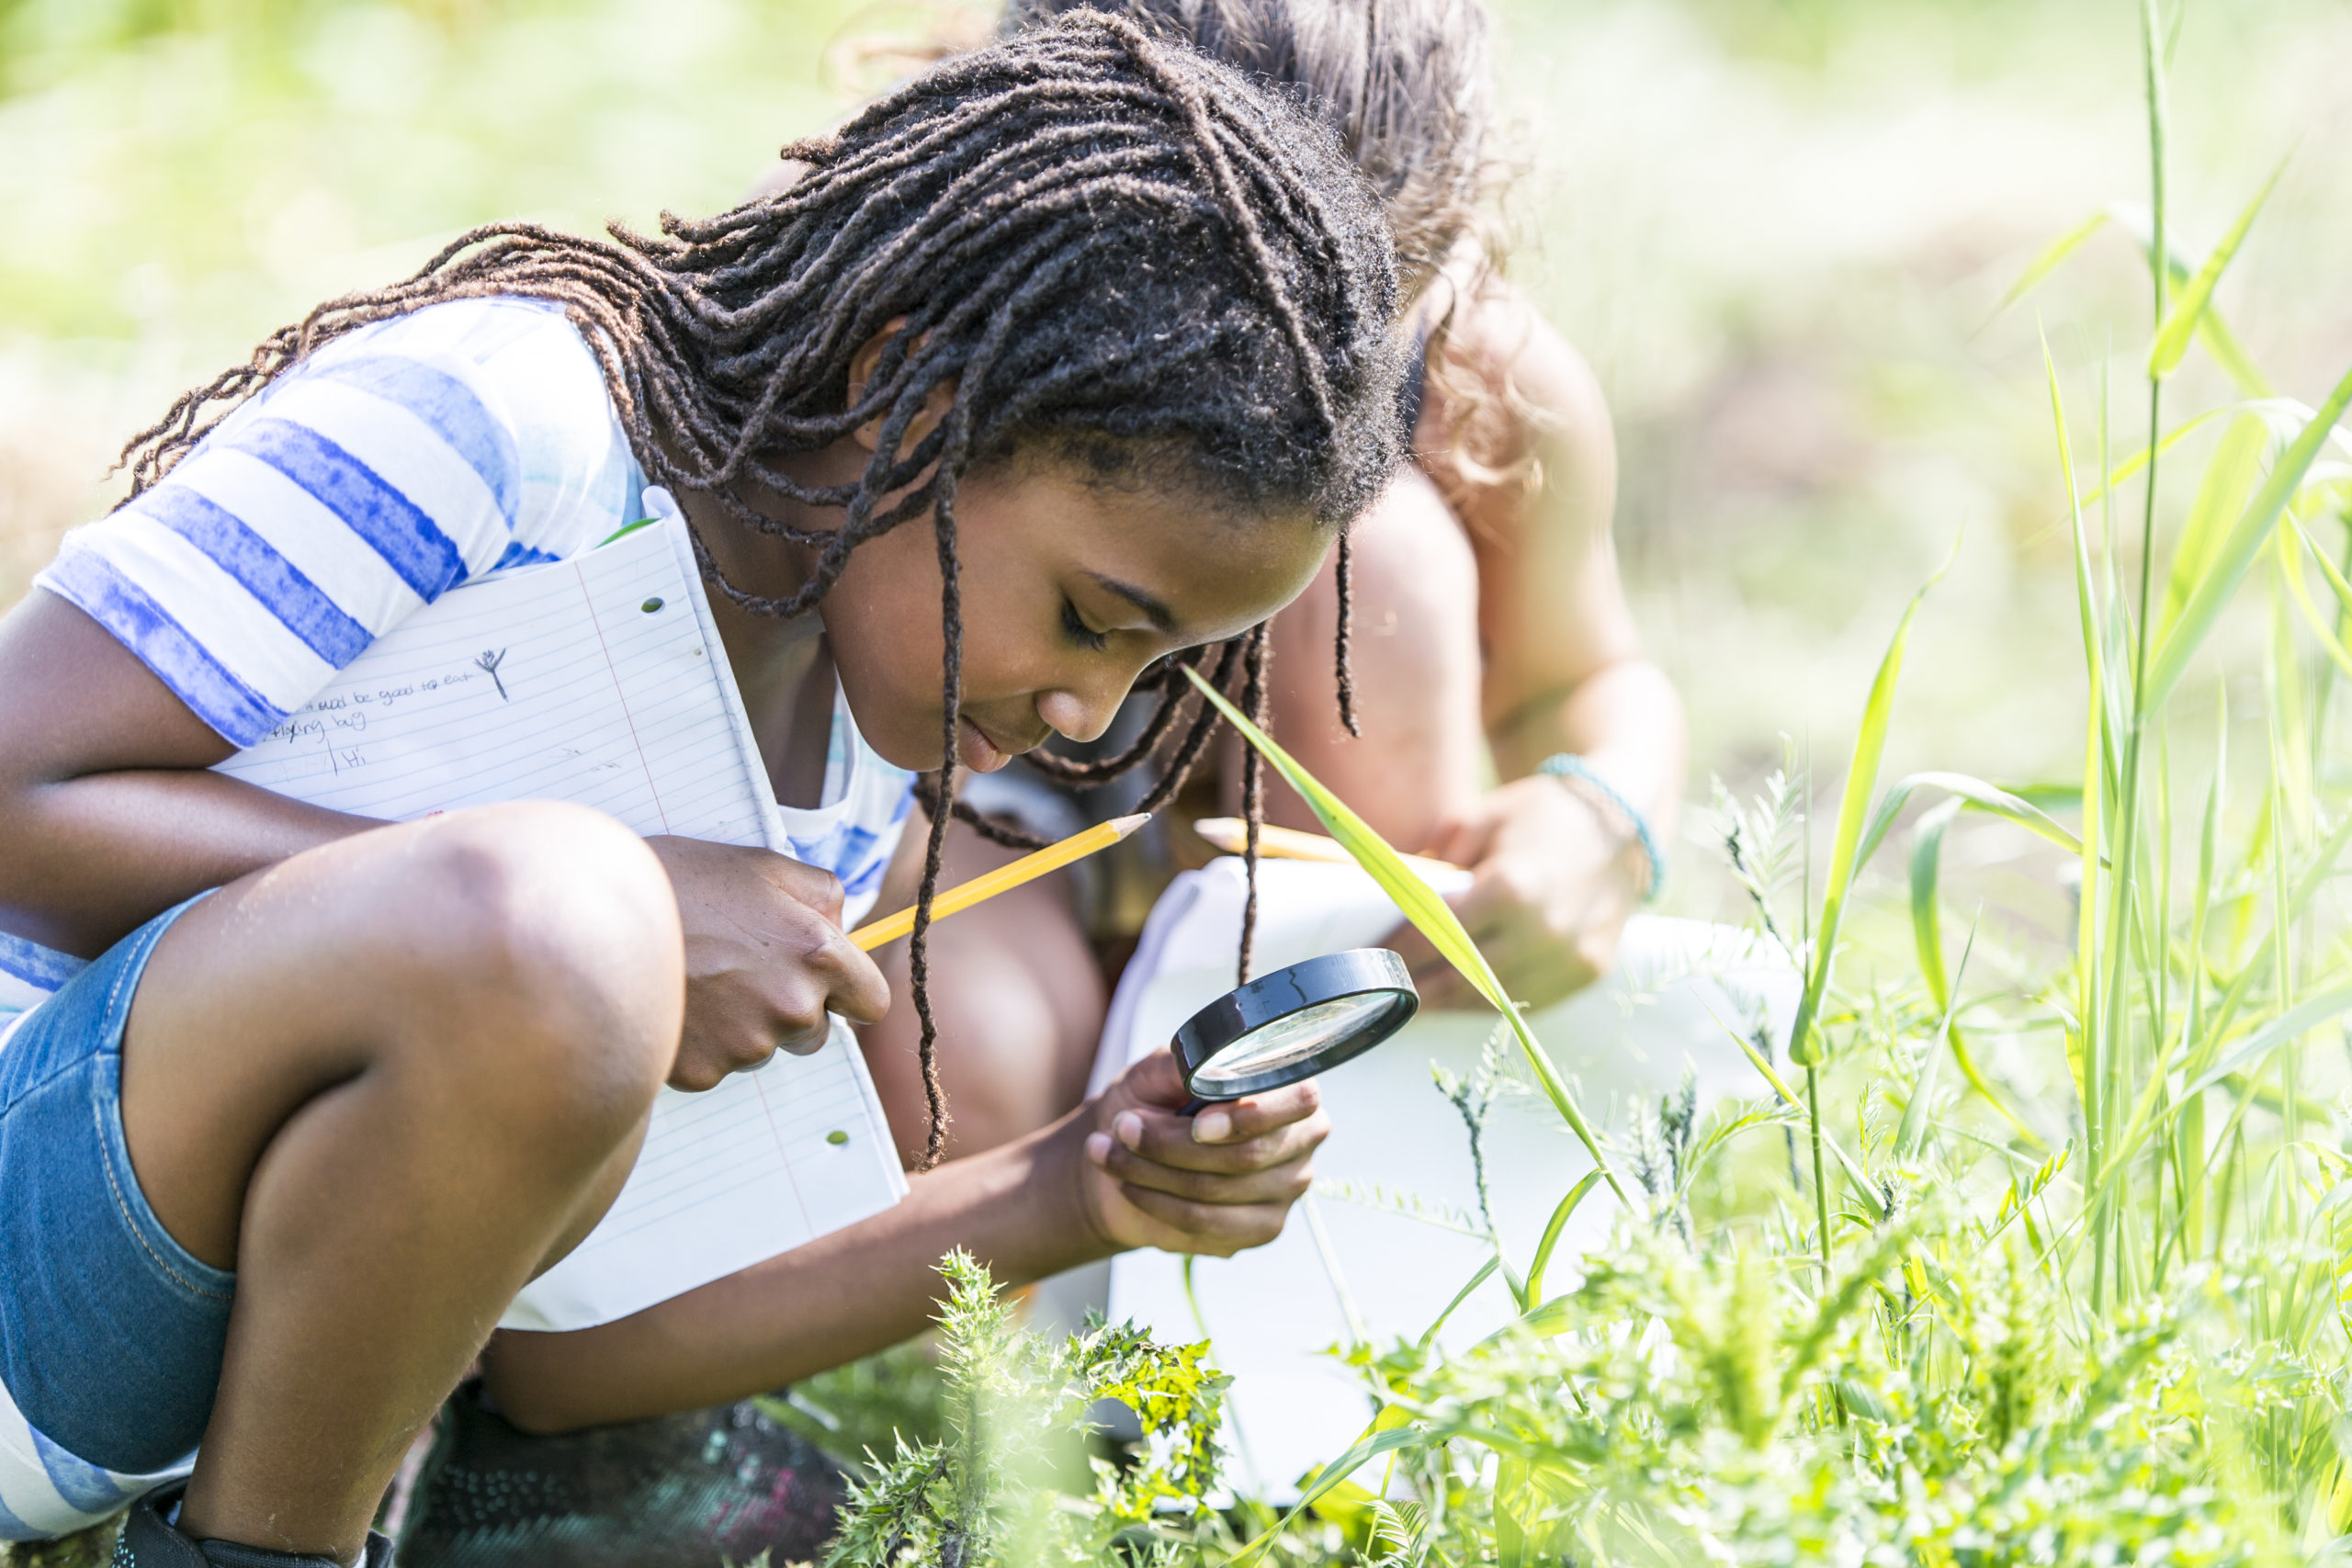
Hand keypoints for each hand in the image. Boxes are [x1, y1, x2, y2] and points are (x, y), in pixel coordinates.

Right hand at [644, 836, 891, 1091]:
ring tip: (698, 979)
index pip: (873, 1003)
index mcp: (817, 955)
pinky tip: (674, 1004)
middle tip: (740, 969)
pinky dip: (701, 1042)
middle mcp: (792, 1007)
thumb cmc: (679, 883)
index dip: (849, 992)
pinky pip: (717, 1064)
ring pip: (763, 1047)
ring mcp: (746, 1046)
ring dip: (742, 1024)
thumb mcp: (761, 865)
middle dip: (790, 1007)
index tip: (828, 984)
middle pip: (815, 1031)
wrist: (594, 919)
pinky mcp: (703, 1072)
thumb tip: (842, 924)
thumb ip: (820, 894)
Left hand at [1073, 1050, 1328, 1256]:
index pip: (1298, 1103)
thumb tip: (1208, 1070)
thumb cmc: (1151, 1102)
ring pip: (1217, 1191)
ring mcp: (1283, 1194)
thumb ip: (1185, 1065)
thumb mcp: (1158, 1071)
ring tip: (1106, 1152)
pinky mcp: (1257, 1231)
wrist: (1126, 1156)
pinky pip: (1203, 1224)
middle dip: (1172, 1144)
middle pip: (1248, 1155)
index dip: (1248, 1117)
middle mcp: (1299, 1145)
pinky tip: (1129, 1184)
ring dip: (1151, 1172)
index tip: (1197, 1124)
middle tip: (1121, 1127)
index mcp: (1291, 1092)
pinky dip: (1156, 1203)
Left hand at [1387, 774, 1646, 1010]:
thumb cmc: (1544, 816)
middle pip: (1458, 977)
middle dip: (1413, 987)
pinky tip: (1458, 995)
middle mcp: (1544, 931)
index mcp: (1512, 887)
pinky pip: (1525, 1000)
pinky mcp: (1588, 974)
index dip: (1396, 953)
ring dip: (1446, 1003)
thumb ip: (1438, 859)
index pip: (1435, 935)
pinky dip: (1487, 1001)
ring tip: (1410, 999)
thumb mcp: (1483, 819)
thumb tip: (1398, 898)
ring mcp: (1570, 959)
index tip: (1367, 959)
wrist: (1624, 826)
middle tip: (1378, 990)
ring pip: (1490, 999)